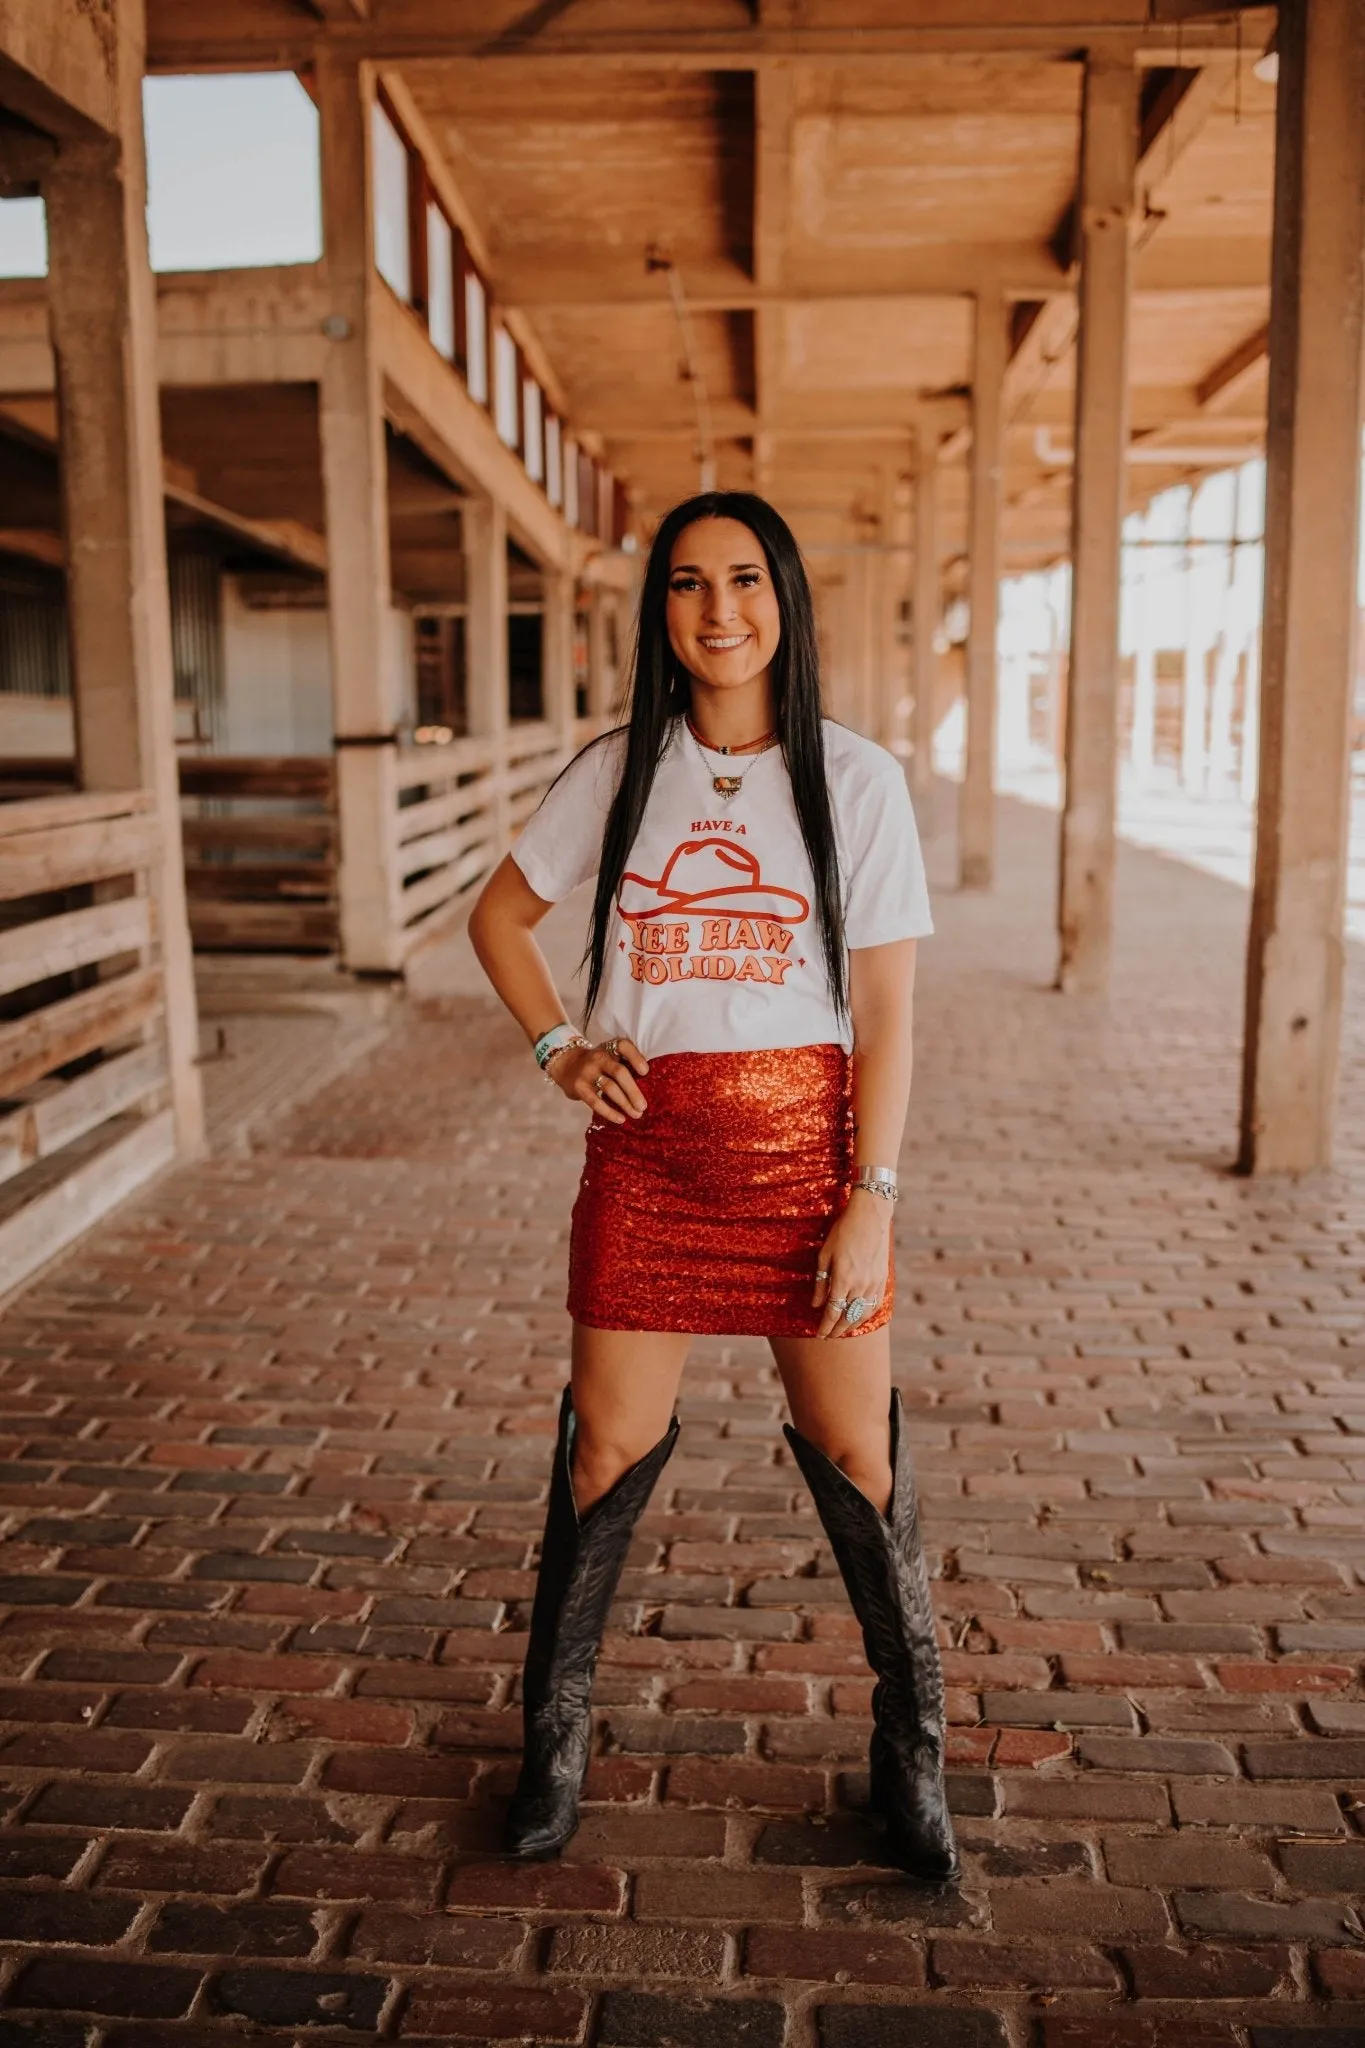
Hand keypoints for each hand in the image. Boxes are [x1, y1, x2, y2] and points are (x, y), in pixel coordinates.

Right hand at [550, 1037, 648, 1123]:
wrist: (567, 1065)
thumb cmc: (598, 1064)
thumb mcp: (610, 1056)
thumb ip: (626, 1064)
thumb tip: (650, 1086)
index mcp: (610, 1048)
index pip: (624, 1046)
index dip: (636, 1058)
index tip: (646, 1072)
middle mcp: (599, 1057)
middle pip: (619, 1072)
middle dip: (633, 1090)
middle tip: (643, 1106)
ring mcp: (587, 1072)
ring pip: (609, 1088)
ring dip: (625, 1103)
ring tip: (636, 1114)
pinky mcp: (579, 1087)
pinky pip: (596, 1102)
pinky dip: (609, 1112)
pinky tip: (620, 1119)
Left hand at [813, 1189, 891, 1338]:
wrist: (870, 1217)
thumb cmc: (843, 1232)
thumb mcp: (824, 1254)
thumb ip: (821, 1282)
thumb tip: (816, 1304)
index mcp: (843, 1279)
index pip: (833, 1311)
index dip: (825, 1326)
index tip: (819, 1334)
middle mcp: (860, 1285)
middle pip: (848, 1316)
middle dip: (837, 1329)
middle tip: (828, 1336)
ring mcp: (873, 1283)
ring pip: (863, 1313)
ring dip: (852, 1325)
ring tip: (843, 1330)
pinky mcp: (882, 1279)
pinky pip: (874, 1304)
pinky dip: (866, 1315)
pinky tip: (860, 1317)